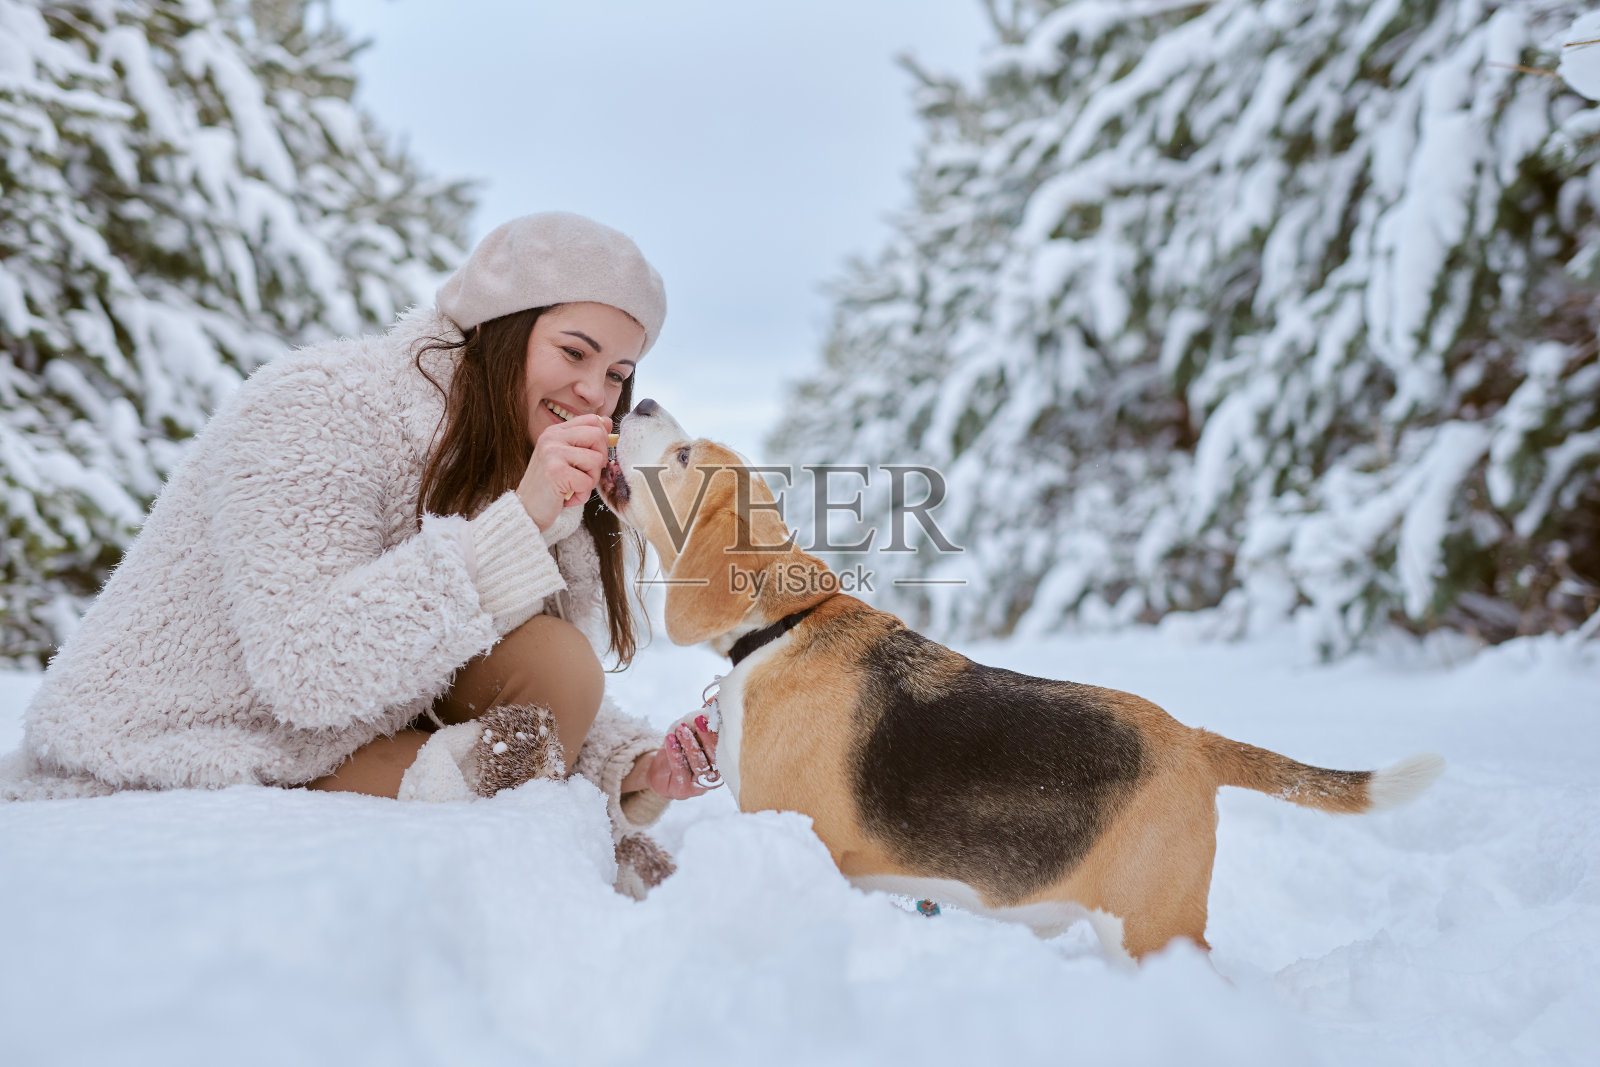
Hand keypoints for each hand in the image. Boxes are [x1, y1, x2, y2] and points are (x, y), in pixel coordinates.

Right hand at [515, 413, 610, 530]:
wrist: (526, 511)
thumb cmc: (551, 487)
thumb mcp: (568, 458)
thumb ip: (585, 439)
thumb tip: (608, 422)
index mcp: (555, 431)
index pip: (593, 420)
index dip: (602, 439)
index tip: (592, 456)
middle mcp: (552, 437)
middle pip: (598, 435)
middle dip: (599, 460)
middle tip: (583, 475)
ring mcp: (552, 453)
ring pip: (596, 460)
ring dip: (590, 480)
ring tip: (573, 486)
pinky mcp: (555, 472)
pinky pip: (587, 481)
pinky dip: (582, 495)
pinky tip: (566, 497)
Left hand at [639, 716, 719, 800]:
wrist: (660, 772)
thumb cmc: (682, 751)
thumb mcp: (694, 735)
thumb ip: (704, 721)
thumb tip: (713, 699)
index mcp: (722, 763)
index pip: (725, 748)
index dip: (720, 732)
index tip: (714, 716)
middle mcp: (715, 777)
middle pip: (714, 757)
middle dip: (707, 737)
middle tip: (698, 720)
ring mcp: (699, 786)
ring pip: (698, 764)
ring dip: (690, 744)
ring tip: (681, 728)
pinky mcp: (682, 790)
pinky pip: (679, 769)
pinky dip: (675, 753)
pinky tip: (670, 739)